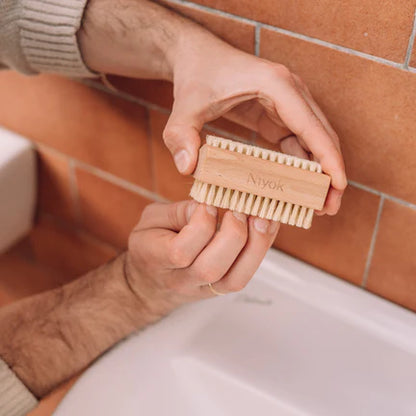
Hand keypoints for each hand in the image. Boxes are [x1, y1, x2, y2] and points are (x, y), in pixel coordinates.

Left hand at [78, 0, 345, 214]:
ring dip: (318, 172)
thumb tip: (188, 167)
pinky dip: (301, 166)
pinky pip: (297, 142)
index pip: (312, 126)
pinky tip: (297, 188)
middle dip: (329, 172)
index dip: (328, 158)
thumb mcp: (184, 106)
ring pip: (313, 141)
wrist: (198, 57)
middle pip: (321, 136)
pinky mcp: (279, 114)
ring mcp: (287, 103)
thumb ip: (182, 135)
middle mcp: (290, 92)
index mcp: (276, 85)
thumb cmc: (197, 75)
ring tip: (317, 205)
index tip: (338, 186)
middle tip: (328, 208)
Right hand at [125, 200, 278, 316]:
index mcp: (155, 259)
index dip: (200, 225)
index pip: (180, 251)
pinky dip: (260, 251)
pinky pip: (244, 276)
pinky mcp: (221, 289)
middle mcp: (180, 280)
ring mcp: (203, 289)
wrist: (150, 282)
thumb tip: (210, 205)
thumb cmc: (151, 244)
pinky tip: (266, 229)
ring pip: (234, 279)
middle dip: (232, 235)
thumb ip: (177, 211)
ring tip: (262, 218)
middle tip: (239, 209)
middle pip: (211, 268)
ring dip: (255, 246)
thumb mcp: (151, 219)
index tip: (208, 204)